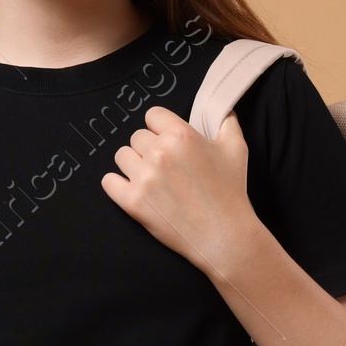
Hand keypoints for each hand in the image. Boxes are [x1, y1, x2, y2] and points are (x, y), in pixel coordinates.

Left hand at [100, 105, 256, 275]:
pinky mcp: (133, 202)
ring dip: (133, 165)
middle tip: (164, 166)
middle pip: (136, 136)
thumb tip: (221, 110)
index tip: (167, 141)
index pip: (152, 115)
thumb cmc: (230, 192)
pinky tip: (132, 189)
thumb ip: (226, 122)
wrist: (224, 235)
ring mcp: (144, 177)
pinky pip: (109, 182)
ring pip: (122, 157)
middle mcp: (159, 152)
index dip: (160, 128)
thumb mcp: (236, 148)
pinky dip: (117, 185)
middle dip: (148, 148)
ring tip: (151, 178)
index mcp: (180, 134)